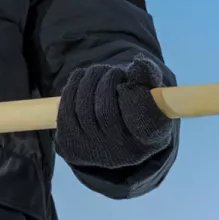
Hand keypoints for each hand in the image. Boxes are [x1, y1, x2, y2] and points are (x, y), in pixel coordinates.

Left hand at [54, 56, 174, 170]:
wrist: (118, 135)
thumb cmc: (139, 105)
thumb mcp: (153, 91)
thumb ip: (148, 75)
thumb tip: (136, 66)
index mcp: (152, 138)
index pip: (140, 119)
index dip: (131, 96)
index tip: (127, 83)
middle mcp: (124, 153)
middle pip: (105, 113)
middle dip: (105, 83)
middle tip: (111, 71)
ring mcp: (96, 153)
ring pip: (83, 111)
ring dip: (88, 82)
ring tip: (98, 71)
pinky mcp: (73, 149)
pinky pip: (65, 115)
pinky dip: (71, 89)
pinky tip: (81, 78)